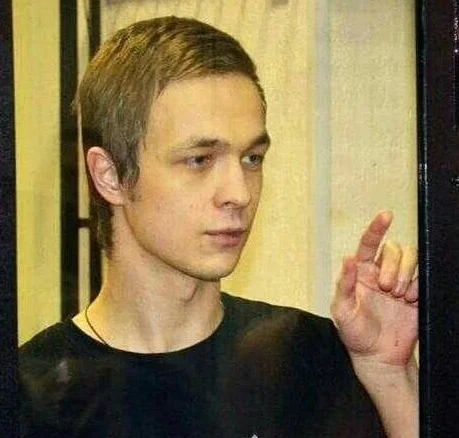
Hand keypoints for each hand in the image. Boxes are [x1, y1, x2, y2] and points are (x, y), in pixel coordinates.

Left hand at [331, 211, 417, 367]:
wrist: (379, 357)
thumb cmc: (355, 334)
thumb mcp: (342, 310)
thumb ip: (345, 284)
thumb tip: (347, 259)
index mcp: (360, 273)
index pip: (368, 244)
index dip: (377, 228)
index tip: (386, 215)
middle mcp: (380, 273)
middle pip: (393, 249)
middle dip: (392, 265)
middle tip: (388, 289)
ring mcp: (399, 282)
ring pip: (409, 259)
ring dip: (404, 274)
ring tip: (398, 295)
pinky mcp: (415, 294)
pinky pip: (422, 278)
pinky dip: (417, 286)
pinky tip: (409, 301)